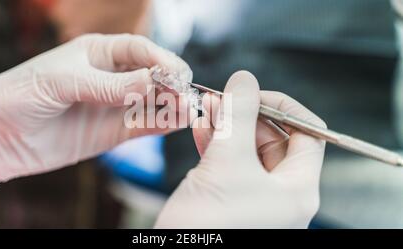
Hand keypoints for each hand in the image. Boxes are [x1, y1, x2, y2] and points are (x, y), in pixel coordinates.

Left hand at [0, 34, 191, 203]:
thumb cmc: (21, 95)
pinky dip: (162, 124)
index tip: (176, 71)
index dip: (161, 58)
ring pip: (152, 101)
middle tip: (185, 92)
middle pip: (152, 75)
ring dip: (171, 104)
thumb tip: (154, 80)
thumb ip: (110, 85)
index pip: (139, 49)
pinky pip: (143, 125)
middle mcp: (110, 77)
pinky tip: (177, 122)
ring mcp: (112, 105)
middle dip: (171, 82)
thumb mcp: (65, 82)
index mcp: (97, 52)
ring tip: (187, 108)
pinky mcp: (112, 133)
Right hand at [155, 71, 325, 227]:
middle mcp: (280, 196)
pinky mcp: (230, 201)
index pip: (307, 134)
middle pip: (273, 139)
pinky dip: (215, 144)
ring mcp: (254, 199)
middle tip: (223, 99)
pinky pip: (228, 165)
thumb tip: (245, 81)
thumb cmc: (209, 228)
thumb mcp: (226, 163)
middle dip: (247, 115)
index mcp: (296, 189)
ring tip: (208, 109)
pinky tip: (201, 130)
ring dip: (227, 127)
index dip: (282, 108)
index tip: (253, 93)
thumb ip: (238, 117)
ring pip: (247, 150)